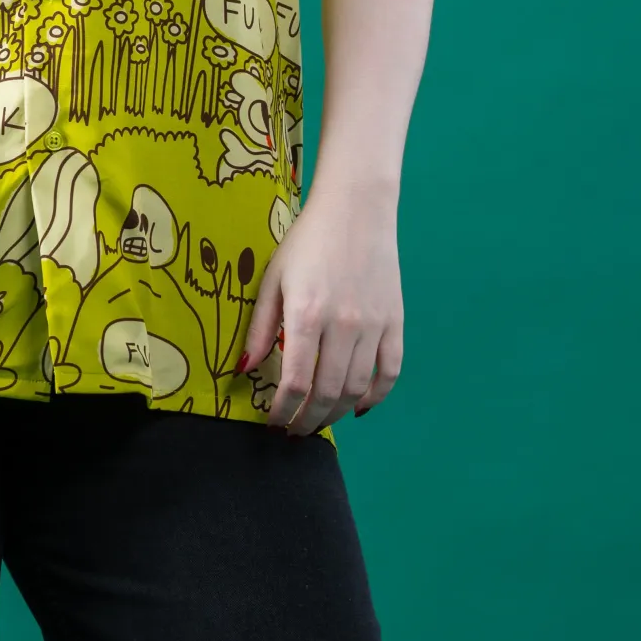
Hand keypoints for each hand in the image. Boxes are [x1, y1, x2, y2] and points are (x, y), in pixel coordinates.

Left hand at [238, 184, 403, 435]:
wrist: (356, 209)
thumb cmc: (307, 241)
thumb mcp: (274, 278)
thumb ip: (262, 327)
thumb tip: (245, 369)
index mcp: (307, 315)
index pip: (295, 383)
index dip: (283, 411)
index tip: (273, 422)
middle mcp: (343, 326)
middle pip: (327, 394)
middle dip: (308, 421)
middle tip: (294, 431)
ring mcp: (373, 326)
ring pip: (357, 389)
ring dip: (337, 414)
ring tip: (319, 420)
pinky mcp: (395, 322)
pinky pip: (389, 372)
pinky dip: (376, 396)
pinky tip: (359, 406)